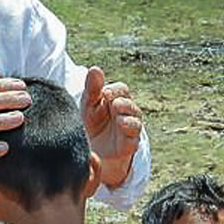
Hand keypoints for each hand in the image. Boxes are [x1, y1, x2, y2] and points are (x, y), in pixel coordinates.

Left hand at [82, 67, 141, 187]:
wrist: (88, 154)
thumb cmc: (90, 126)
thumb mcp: (88, 106)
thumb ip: (92, 88)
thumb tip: (95, 68)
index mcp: (115, 101)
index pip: (121, 89)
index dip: (113, 90)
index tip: (103, 94)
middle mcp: (125, 113)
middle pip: (129, 100)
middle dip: (120, 99)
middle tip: (108, 101)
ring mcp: (129, 128)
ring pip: (135, 116)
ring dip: (126, 110)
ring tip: (115, 110)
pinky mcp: (129, 144)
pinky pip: (135, 133)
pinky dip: (129, 126)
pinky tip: (120, 123)